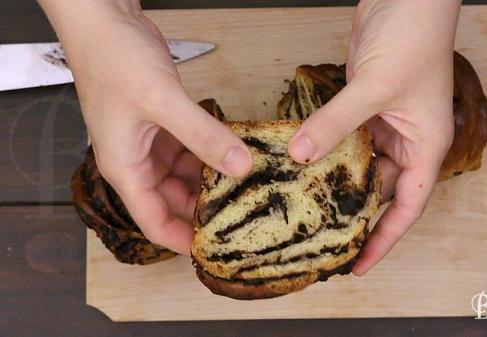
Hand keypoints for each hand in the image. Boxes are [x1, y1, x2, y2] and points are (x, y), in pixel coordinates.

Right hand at [39, 0, 252, 254]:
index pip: (155, 222)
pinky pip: (192, 148)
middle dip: (206, 207)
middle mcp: (138, 162)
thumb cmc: (114, 60)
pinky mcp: (165, 123)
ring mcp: (152, 142)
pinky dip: (212, 152)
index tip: (218, 248)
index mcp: (126, 169)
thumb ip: (203, 136)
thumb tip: (240, 167)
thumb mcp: (162, 102)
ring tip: (250, 183)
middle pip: (175, 201)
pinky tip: (237, 152)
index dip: (184, 239)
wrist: (104, 21)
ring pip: (187, 175)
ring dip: (214, 178)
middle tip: (246, 212)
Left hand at [288, 0, 459, 273]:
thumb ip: (337, 123)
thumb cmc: (414, 38)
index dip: (386, 239)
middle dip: (353, 212)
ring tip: (303, 205)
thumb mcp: (375, 87)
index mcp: (425, 146)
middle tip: (319, 237)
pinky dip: (326, 149)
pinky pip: (344, 138)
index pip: (407, 206)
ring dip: (334, 180)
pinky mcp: (363, 106)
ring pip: (358, 164)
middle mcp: (406, 141)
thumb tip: (300, 155)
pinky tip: (302, 162)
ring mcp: (383, 123)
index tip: (360, 263)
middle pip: (380, 189)